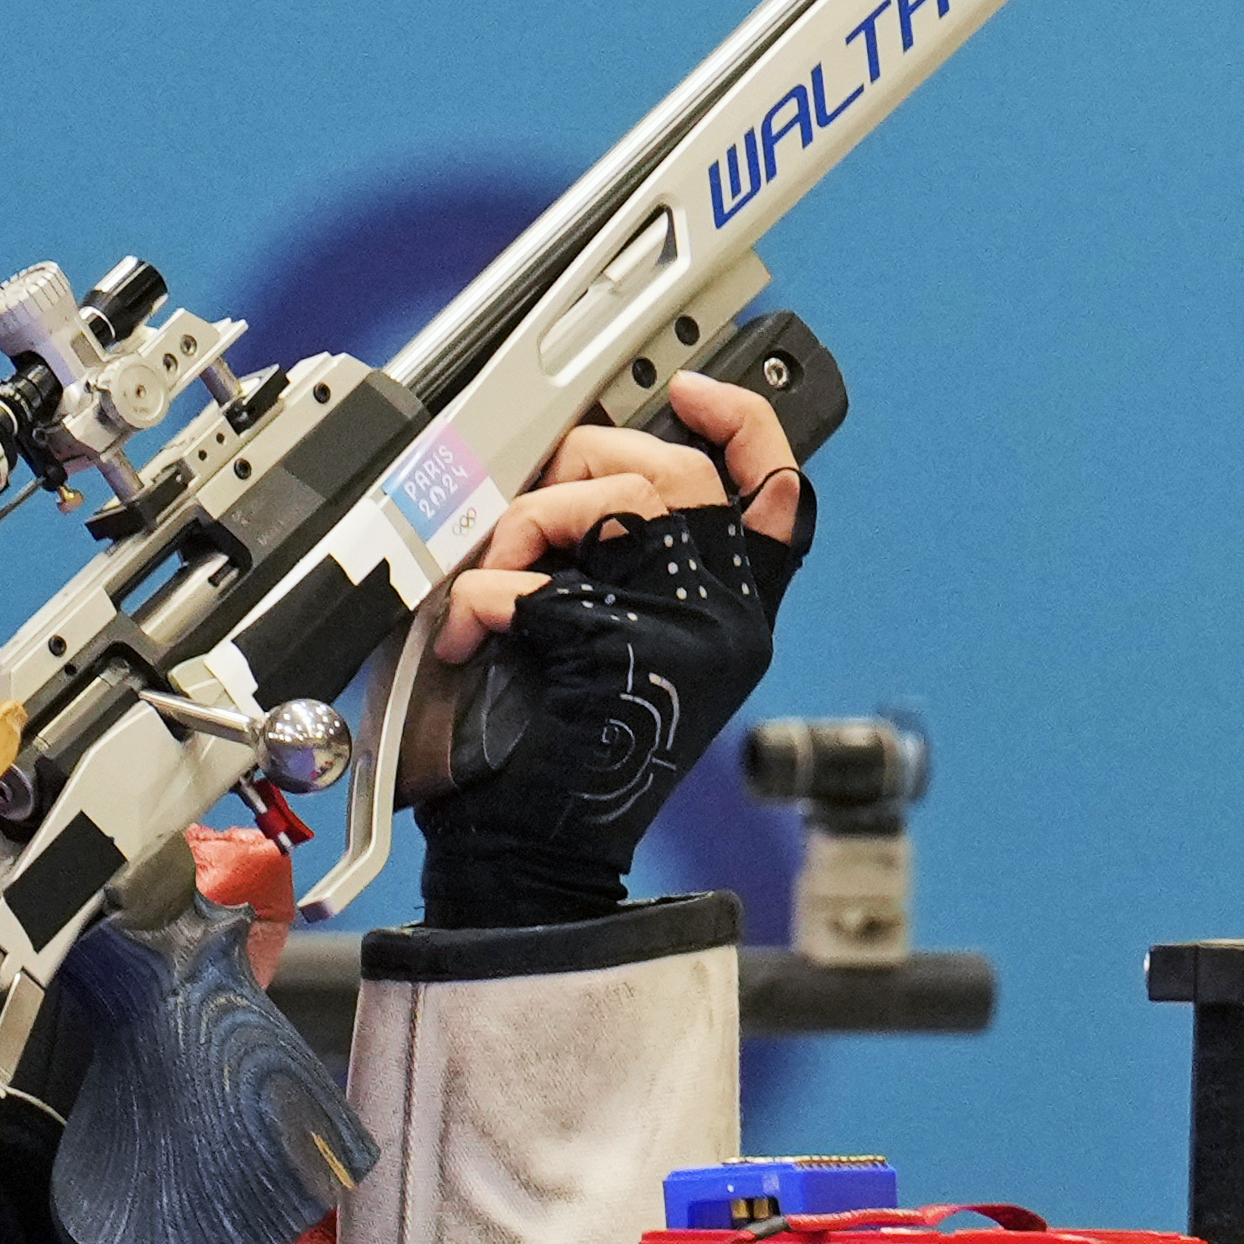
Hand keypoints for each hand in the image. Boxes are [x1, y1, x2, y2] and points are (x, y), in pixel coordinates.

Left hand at [400, 372, 809, 795]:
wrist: (526, 853)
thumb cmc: (543, 754)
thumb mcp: (594, 640)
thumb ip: (614, 564)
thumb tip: (568, 470)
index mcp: (731, 613)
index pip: (777, 491)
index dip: (742, 421)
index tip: (689, 391)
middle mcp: (731, 622)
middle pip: (673, 472)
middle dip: (577, 466)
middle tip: (525, 523)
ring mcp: (691, 639)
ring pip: (613, 504)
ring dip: (525, 527)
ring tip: (492, 581)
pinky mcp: (630, 656)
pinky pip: (536, 582)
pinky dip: (477, 601)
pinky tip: (466, 640)